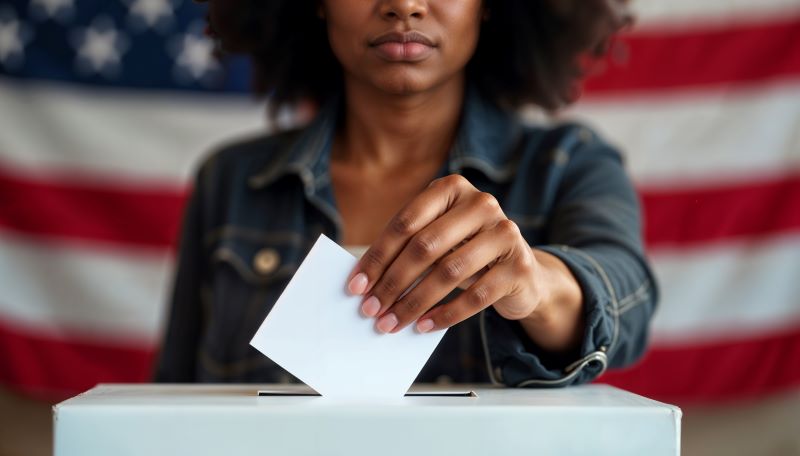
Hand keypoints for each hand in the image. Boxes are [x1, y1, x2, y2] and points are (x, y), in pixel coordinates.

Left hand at [346, 174, 548, 333]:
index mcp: (452, 188)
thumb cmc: (465, 252)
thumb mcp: (437, 240)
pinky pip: (476, 295)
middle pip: (425, 246)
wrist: (520, 272)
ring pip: (449, 272)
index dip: (378, 256)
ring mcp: (505, 233)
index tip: (356, 285)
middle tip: (371, 309)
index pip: (406, 222)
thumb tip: (364, 280)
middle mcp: (481, 204)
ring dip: (414, 302)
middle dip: (392, 282)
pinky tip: (424, 326)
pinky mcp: (519, 266)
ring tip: (392, 323)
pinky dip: (445, 314)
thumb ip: (407, 248)